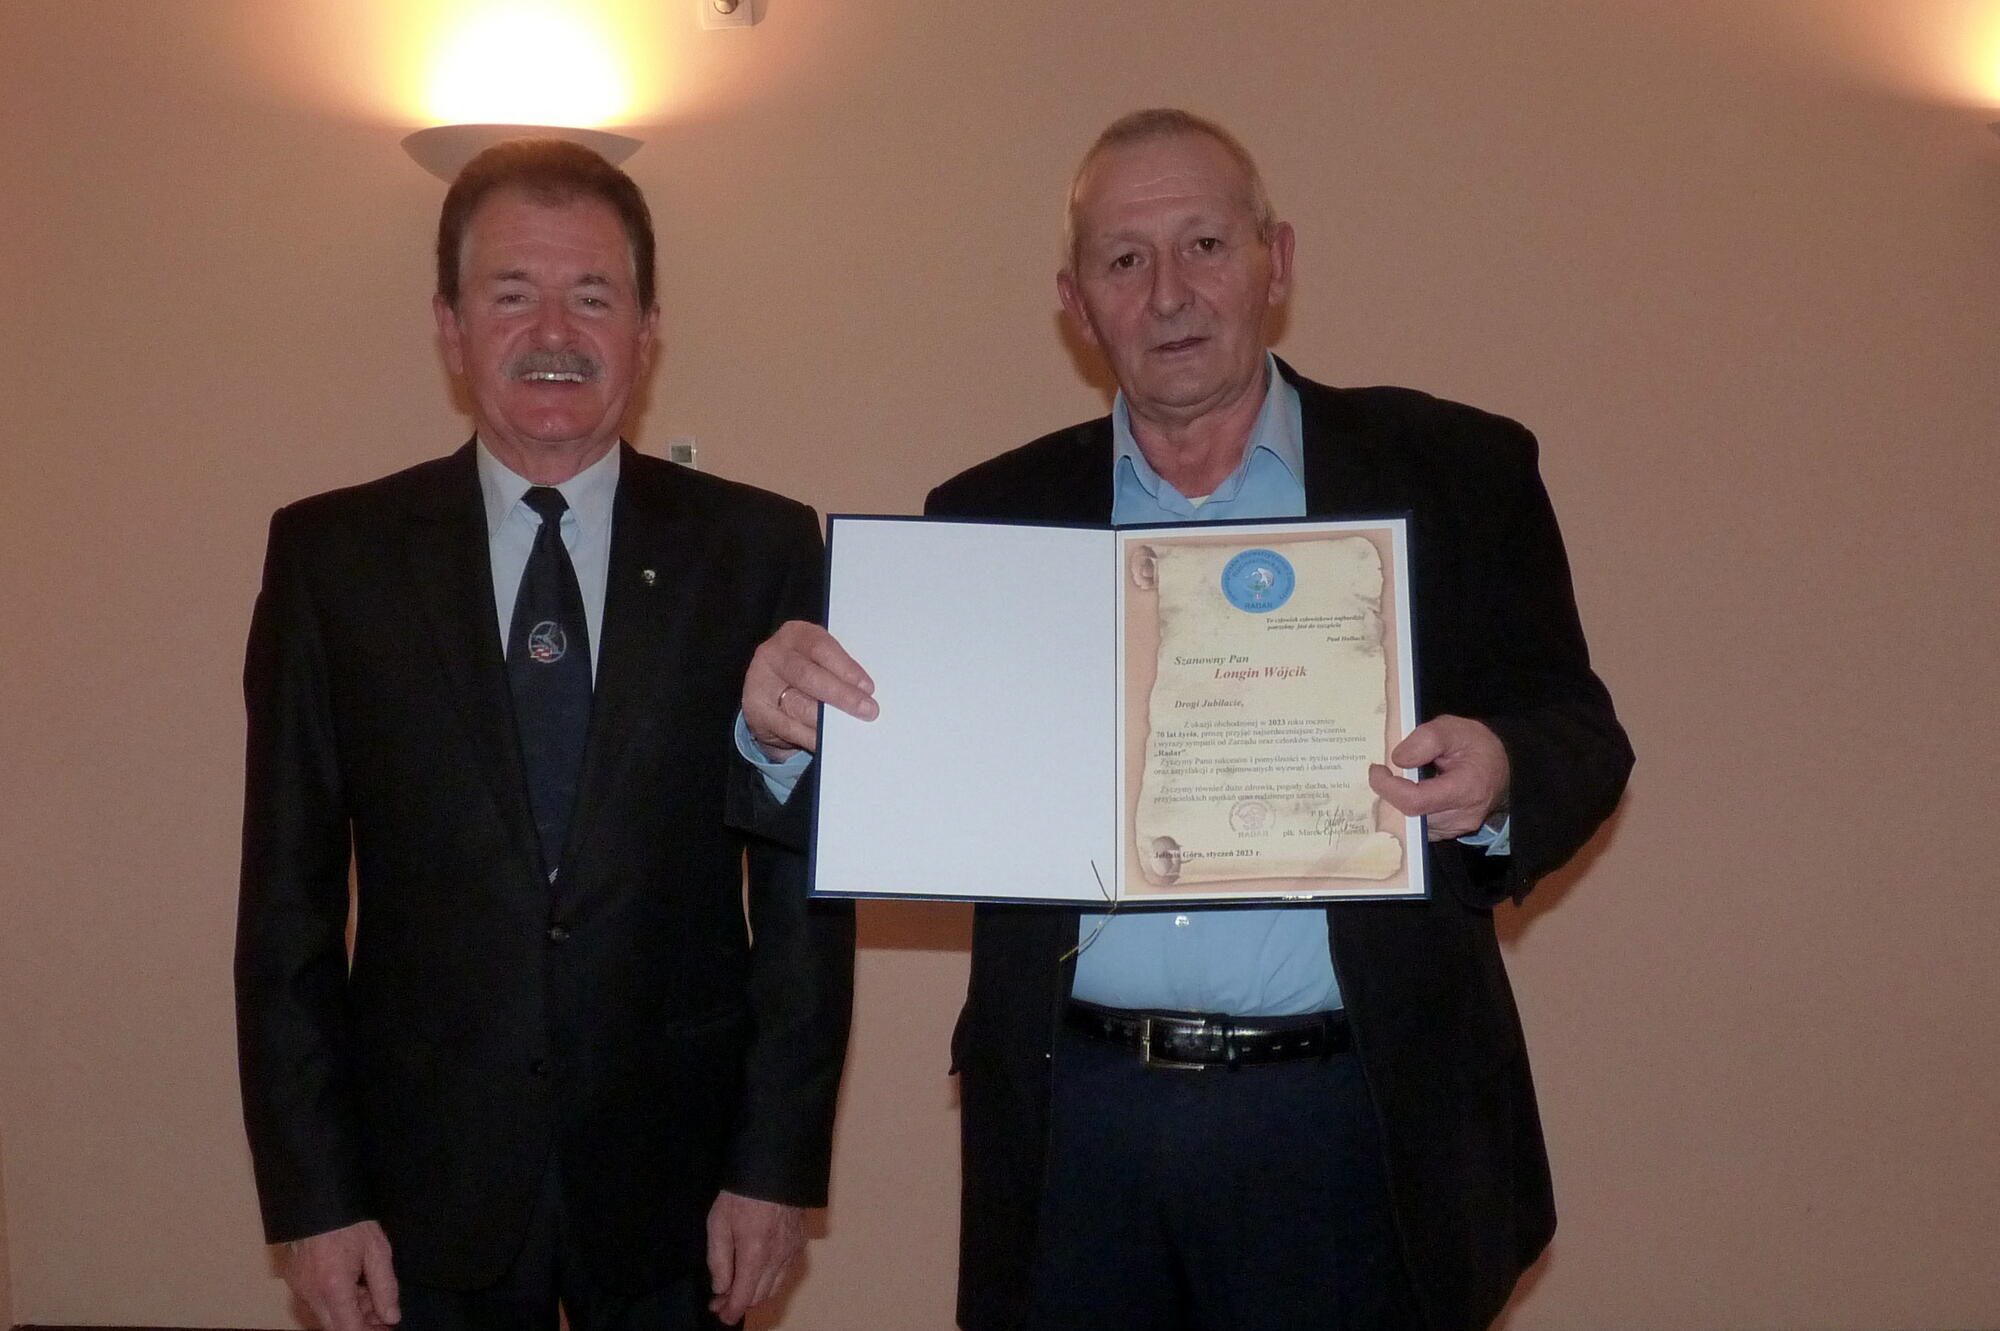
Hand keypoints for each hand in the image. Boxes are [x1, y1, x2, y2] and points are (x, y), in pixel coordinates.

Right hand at [281, 1220, 398, 1330]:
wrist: (316, 1198)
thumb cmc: (349, 1221)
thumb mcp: (377, 1251)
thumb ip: (385, 1287)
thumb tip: (391, 1317)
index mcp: (333, 1288)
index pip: (349, 1330)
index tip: (385, 1328)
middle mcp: (311, 1294)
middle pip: (335, 1326)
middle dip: (360, 1324)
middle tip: (382, 1315)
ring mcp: (299, 1289)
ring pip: (326, 1315)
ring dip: (349, 1312)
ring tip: (369, 1294)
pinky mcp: (294, 1281)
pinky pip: (316, 1302)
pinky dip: (336, 1301)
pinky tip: (352, 1284)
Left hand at [706, 1190, 805, 1324]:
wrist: (774, 1167)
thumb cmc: (741, 1193)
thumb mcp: (718, 1223)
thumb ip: (719, 1260)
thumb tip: (721, 1288)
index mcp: (755, 1253)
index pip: (744, 1296)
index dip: (731, 1311)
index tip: (720, 1315)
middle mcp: (778, 1257)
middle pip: (760, 1296)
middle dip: (740, 1302)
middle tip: (721, 1299)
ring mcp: (792, 1250)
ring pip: (775, 1286)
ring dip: (756, 1293)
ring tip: (738, 1287)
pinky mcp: (800, 1242)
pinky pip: (785, 1271)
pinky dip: (770, 1278)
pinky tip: (758, 1269)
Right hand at [742, 620, 876, 758]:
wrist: (767, 693)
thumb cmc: (804, 672)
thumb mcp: (818, 661)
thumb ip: (837, 670)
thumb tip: (865, 693)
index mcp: (795, 634)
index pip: (821, 647)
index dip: (846, 668)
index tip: (868, 687)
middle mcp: (774, 654)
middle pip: (809, 676)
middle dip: (842, 695)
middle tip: (868, 711)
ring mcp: (761, 682)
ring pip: (798, 705)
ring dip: (828, 721)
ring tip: (850, 729)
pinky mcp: (756, 710)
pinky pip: (788, 727)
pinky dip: (811, 737)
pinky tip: (828, 741)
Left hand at [1369, 715, 1509, 841]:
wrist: (1502, 766)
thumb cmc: (1476, 746)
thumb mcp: (1453, 729)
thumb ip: (1426, 739)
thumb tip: (1398, 760)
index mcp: (1466, 789)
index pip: (1415, 801)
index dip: (1388, 787)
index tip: (1377, 769)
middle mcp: (1462, 817)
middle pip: (1410, 815)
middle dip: (1391, 794)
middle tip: (1386, 773)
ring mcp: (1456, 829)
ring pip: (1412, 824)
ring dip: (1399, 803)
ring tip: (1400, 780)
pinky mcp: (1449, 833)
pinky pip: (1418, 828)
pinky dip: (1408, 810)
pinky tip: (1409, 792)